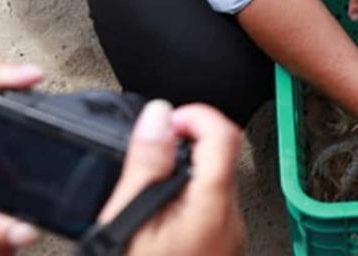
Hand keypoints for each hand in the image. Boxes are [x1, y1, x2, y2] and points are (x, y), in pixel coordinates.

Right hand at [98, 101, 244, 255]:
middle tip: (149, 151)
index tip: (164, 122)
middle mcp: (230, 219)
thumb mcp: (127, 222)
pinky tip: (157, 213)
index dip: (194, 115)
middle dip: (185, 143)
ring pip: (214, 183)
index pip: (224, 133)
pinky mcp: (220, 248)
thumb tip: (157, 116)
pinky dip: (186, 199)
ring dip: (183, 173)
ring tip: (146, 186)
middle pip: (221, 156)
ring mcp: (228, 236)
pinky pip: (210, 209)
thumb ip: (146, 166)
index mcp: (213, 205)